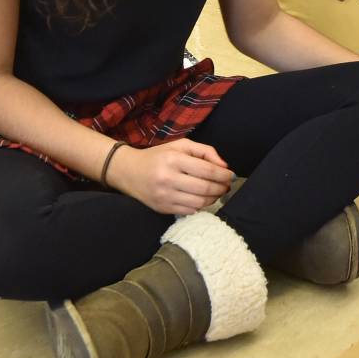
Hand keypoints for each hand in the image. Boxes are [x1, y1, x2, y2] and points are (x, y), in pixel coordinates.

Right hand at [109, 140, 233, 215]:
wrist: (128, 171)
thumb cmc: (159, 156)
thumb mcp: (181, 146)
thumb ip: (205, 151)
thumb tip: (224, 166)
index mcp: (174, 159)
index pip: (207, 170)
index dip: (223, 175)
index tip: (230, 175)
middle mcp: (168, 178)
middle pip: (205, 188)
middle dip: (221, 188)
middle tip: (227, 186)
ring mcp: (164, 195)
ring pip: (199, 202)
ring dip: (213, 199)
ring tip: (217, 192)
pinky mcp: (161, 208)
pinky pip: (189, 211)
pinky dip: (200, 206)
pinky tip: (201, 199)